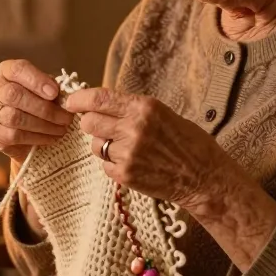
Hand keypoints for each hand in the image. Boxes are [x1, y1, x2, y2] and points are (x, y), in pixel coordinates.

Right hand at [0, 59, 73, 162]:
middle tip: (65, 118)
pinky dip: (36, 138)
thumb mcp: (45, 89)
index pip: (17, 70)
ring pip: (14, 117)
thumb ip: (51, 89)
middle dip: (43, 108)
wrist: (23, 131)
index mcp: (6, 71)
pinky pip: (13, 136)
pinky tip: (51, 138)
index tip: (55, 93)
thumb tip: (63, 97)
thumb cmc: (38, 102)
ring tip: (61, 129)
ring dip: (43, 125)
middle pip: (13, 94)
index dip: (36, 80)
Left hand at [62, 87, 275, 270]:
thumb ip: (131, 109)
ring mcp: (128, 153)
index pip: (99, 98)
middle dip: (92, 124)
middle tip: (103, 128)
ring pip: (95, 145)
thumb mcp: (162, 114)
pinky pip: (104, 165)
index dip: (79, 99)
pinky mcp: (126, 174)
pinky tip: (132, 163)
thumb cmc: (188, 142)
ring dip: (103, 145)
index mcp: (144, 107)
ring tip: (125, 148)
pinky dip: (113, 163)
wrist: (205, 177)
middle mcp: (134, 128)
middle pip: (89, 122)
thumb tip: (101, 105)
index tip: (70, 101)